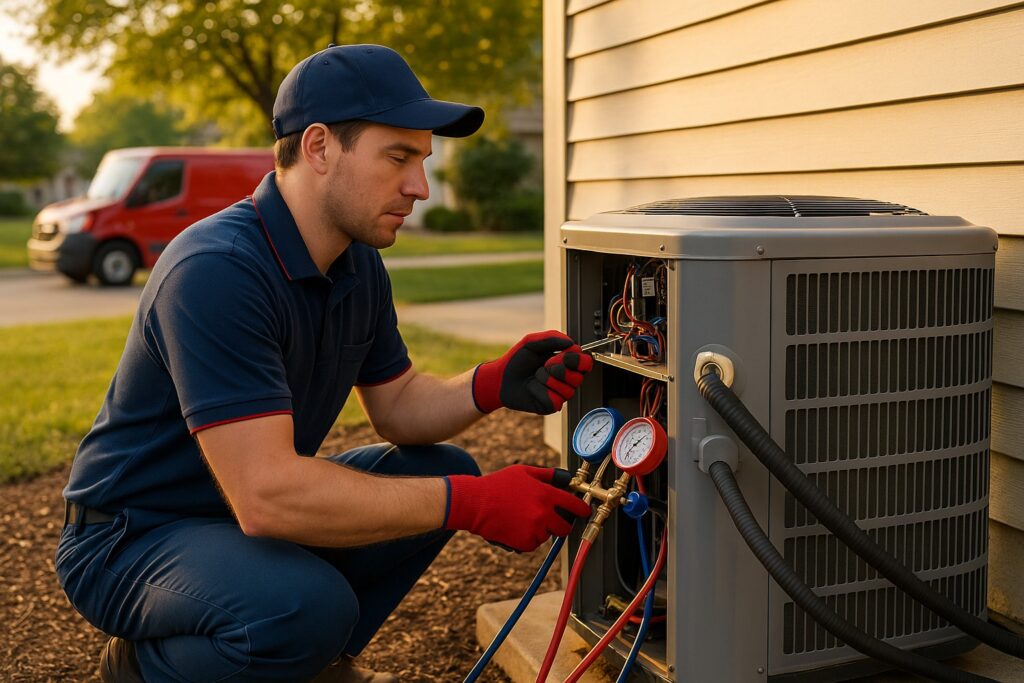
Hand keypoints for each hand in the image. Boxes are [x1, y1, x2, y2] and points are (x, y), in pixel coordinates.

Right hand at [444, 465, 591, 552]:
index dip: (582, 509)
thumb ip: (548, 474)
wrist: (474, 503)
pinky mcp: (524, 543)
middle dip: (561, 525)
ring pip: (547, 536)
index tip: (585, 512)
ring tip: (522, 518)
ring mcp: (534, 530)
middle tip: (553, 520)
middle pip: (565, 527)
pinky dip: (528, 539)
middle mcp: (543, 514)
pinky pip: (533, 544)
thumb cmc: (497, 485)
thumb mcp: (524, 471)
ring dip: (540, 530)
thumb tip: (566, 477)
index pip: (574, 505)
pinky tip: (515, 527)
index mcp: (546, 494)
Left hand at [472, 330, 592, 413]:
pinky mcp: (551, 406)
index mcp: (565, 363)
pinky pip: (554, 400)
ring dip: (547, 379)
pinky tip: (532, 388)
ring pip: (568, 390)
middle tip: (545, 365)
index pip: (585, 362)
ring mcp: (560, 393)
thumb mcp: (531, 342)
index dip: (576, 359)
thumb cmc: (515, 361)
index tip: (562, 355)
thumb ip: (551, 338)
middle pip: (579, 377)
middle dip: (560, 369)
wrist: (499, 379)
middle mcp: (566, 379)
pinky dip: (540, 391)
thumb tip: (571, 343)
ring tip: (536, 376)